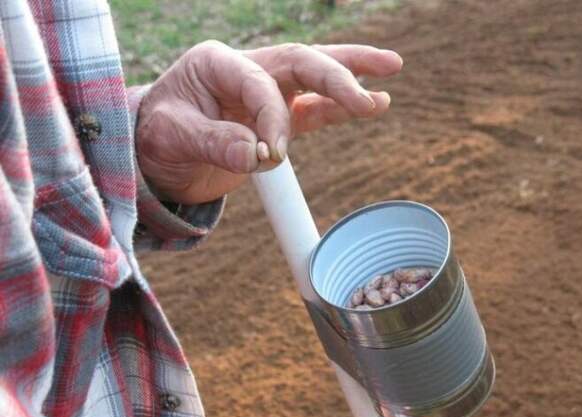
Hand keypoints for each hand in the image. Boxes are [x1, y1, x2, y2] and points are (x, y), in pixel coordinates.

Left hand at [136, 41, 401, 203]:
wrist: (155, 156)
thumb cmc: (156, 139)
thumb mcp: (172, 137)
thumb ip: (213, 142)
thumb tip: (258, 155)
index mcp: (217, 63)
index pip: (259, 82)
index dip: (272, 117)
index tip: (272, 154)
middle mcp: (246, 70)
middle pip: (300, 60)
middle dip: (338, 74)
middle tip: (369, 95)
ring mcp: (265, 93)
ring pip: (315, 76)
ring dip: (352, 74)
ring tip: (391, 69)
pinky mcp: (276, 120)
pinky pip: (313, 110)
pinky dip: (340, 108)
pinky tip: (371, 103)